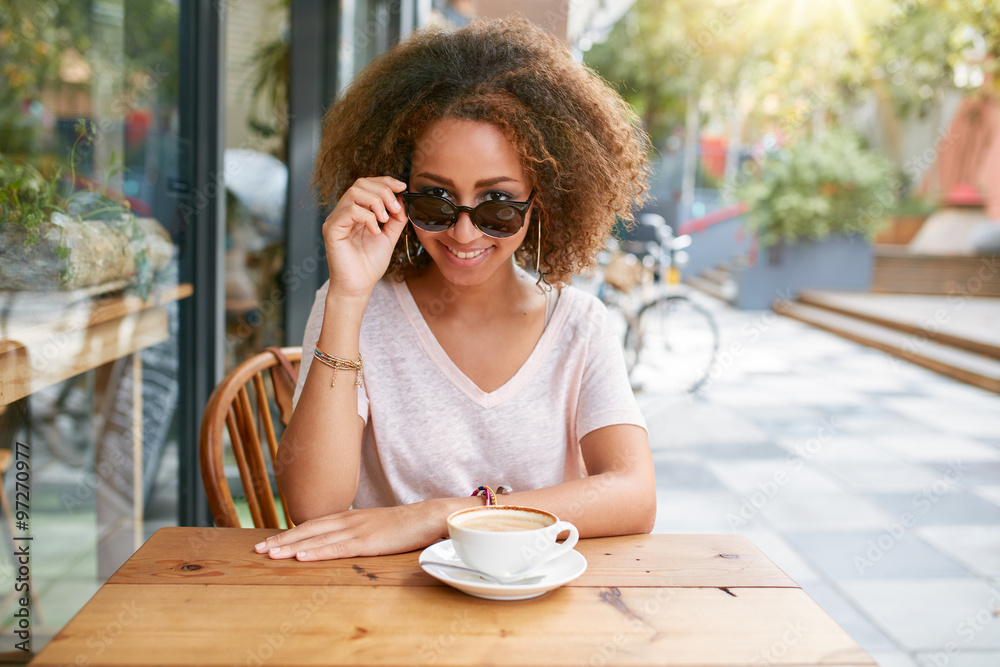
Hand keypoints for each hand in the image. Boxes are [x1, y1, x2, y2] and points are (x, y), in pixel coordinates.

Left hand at [254, 502, 446, 560]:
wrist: (427, 516)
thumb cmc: (402, 525)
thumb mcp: (373, 526)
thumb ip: (354, 532)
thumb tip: (338, 541)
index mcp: (348, 517)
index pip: (311, 525)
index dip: (288, 534)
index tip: (268, 542)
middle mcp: (347, 521)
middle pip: (307, 530)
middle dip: (281, 540)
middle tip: (257, 549)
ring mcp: (356, 530)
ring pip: (317, 540)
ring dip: (291, 547)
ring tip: (270, 554)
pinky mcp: (368, 542)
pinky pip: (337, 548)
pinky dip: (317, 552)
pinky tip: (301, 557)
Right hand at [322, 176, 408, 299]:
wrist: (359, 287)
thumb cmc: (369, 265)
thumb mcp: (389, 237)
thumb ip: (396, 219)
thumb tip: (403, 199)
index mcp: (355, 211)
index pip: (366, 185)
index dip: (385, 181)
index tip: (402, 187)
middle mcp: (343, 212)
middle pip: (360, 183)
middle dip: (383, 191)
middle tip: (395, 208)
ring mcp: (336, 219)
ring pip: (354, 192)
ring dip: (376, 202)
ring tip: (385, 220)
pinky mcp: (331, 229)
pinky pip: (350, 211)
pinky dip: (367, 217)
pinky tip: (375, 231)